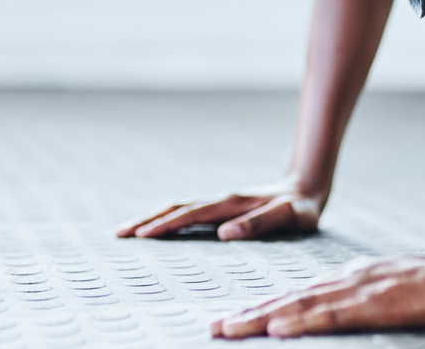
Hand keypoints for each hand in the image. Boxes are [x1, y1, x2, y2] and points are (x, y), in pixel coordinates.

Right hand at [115, 177, 323, 240]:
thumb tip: (224, 234)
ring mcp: (218, 203)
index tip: (142, 235)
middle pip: (175, 207)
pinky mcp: (221, 209)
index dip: (166, 225)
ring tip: (127, 232)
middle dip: (146, 220)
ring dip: (152, 218)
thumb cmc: (300, 209)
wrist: (306, 190)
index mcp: (231, 203)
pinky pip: (187, 214)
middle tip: (118, 234)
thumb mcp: (288, 217)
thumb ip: (259, 223)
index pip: (191, 215)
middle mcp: (220, 200)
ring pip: (178, 209)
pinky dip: (167, 220)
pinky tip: (157, 230)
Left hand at [210, 255, 424, 338]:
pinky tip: (276, 328)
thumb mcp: (383, 279)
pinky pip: (327, 317)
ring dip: (260, 320)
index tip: (234, 318)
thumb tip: (335, 296)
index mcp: (344, 280)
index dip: (262, 307)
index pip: (294, 297)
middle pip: (285, 301)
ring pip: (296, 308)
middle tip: (214, 327)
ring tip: (230, 329)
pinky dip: (298, 323)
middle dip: (248, 315)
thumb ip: (356, 286)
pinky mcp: (369, 307)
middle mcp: (341, 284)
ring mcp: (354, 294)